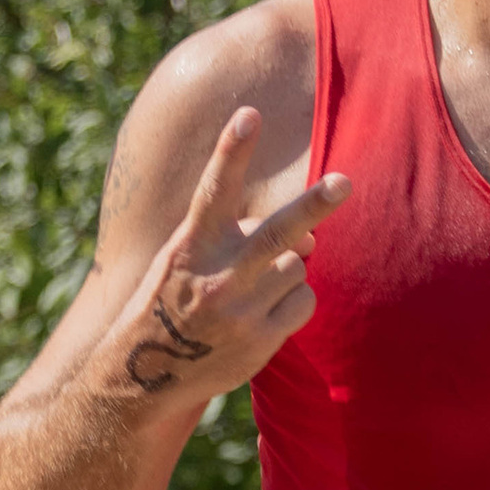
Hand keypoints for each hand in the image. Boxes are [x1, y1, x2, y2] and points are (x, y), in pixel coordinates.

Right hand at [104, 108, 347, 403]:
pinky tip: (264, 315)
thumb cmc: (172, 301)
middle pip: (277, 231)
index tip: (249, 114)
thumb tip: (310, 238)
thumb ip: (239, 237)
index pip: (215, 190)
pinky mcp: (260, 340)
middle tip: (344, 182)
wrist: (145, 374)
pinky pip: (304, 301)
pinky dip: (293, 302)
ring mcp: (240, 309)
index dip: (232, 150)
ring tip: (253, 289)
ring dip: (288, 269)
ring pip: (297, 265)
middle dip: (313, 204)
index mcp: (191, 245)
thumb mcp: (184, 259)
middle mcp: (217, 275)